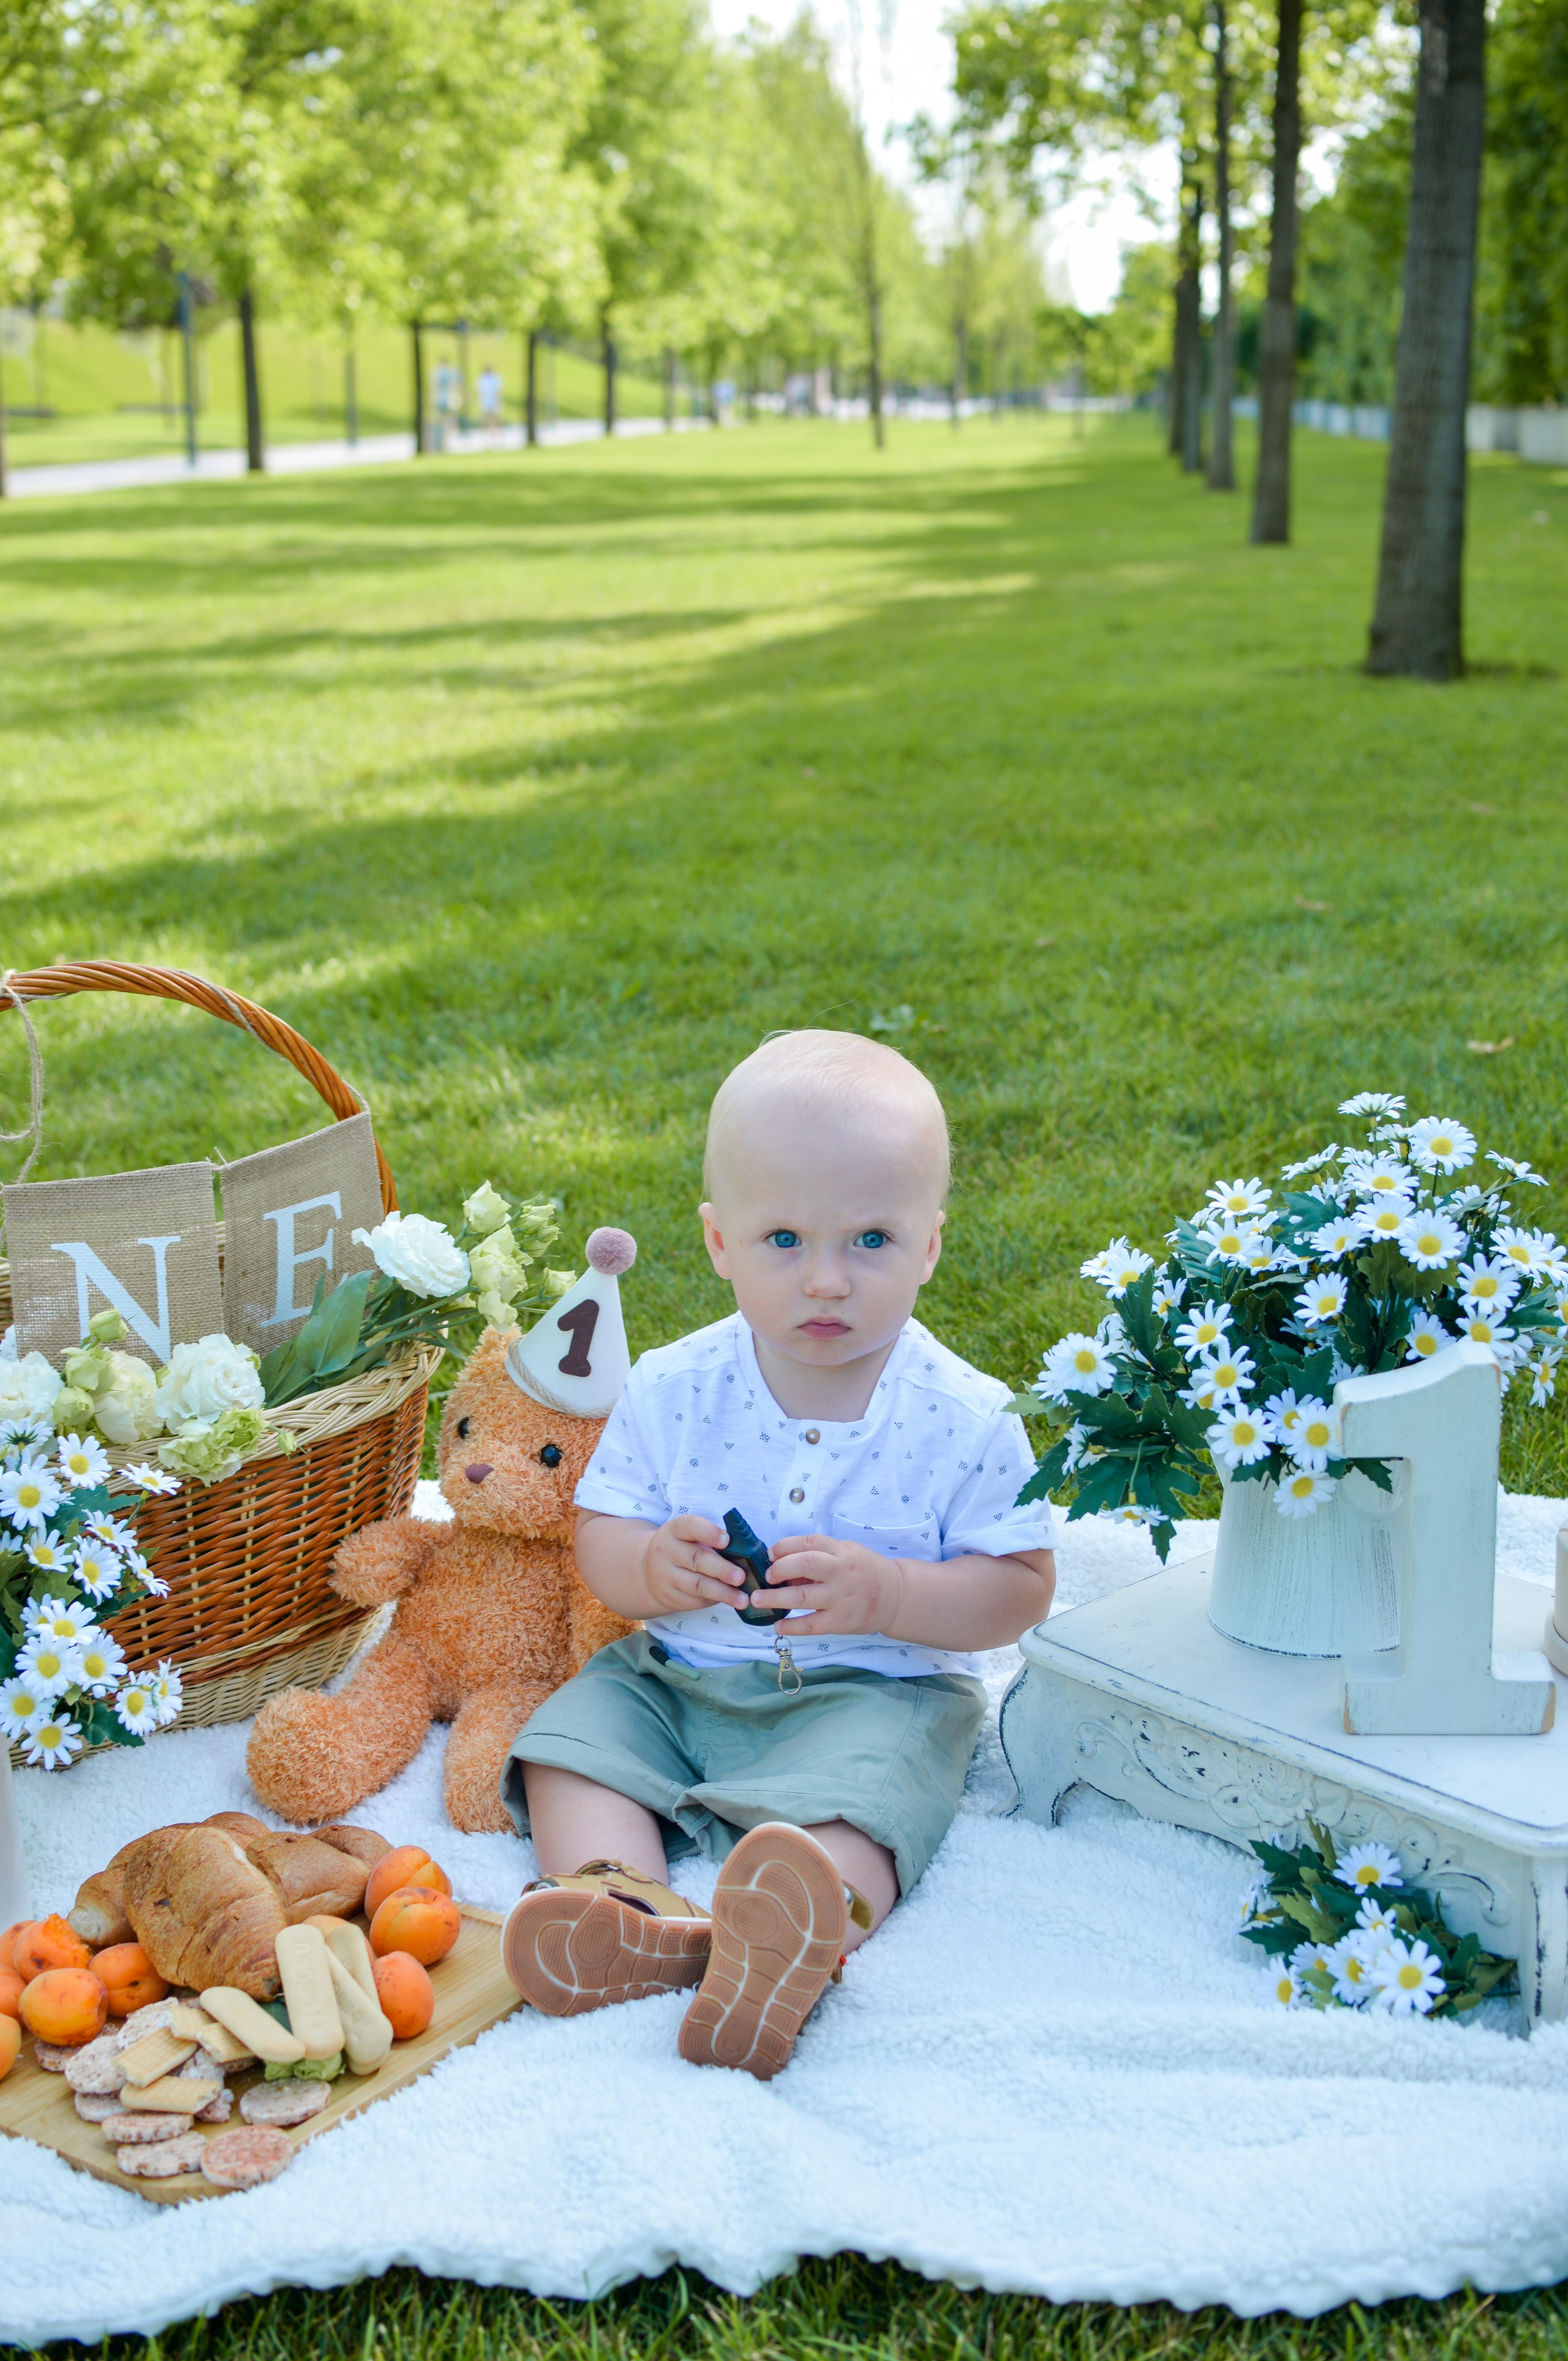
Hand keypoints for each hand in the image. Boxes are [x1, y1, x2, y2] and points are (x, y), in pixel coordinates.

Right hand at [639, 1514, 744, 1617]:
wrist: (647, 1573)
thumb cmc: (680, 1550)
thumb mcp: (687, 1536)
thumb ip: (710, 1539)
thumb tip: (743, 1549)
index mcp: (674, 1531)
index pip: (689, 1526)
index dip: (708, 1532)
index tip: (726, 1539)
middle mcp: (666, 1552)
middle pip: (696, 1559)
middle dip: (721, 1569)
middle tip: (741, 1576)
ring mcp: (666, 1576)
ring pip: (697, 1585)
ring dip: (723, 1592)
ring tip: (742, 1598)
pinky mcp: (670, 1597)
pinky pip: (695, 1601)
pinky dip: (714, 1601)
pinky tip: (728, 1600)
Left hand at [755, 1533, 905, 1635]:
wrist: (896, 1596)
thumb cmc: (864, 1571)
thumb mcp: (846, 1553)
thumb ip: (819, 1557)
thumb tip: (782, 1567)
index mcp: (841, 1551)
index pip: (808, 1542)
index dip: (784, 1547)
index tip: (770, 1555)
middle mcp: (841, 1571)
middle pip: (805, 1564)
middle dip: (779, 1569)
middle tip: (766, 1577)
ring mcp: (841, 1598)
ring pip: (803, 1596)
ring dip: (775, 1598)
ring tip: (757, 1600)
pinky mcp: (841, 1622)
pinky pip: (811, 1625)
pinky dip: (791, 1625)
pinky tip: (778, 1625)